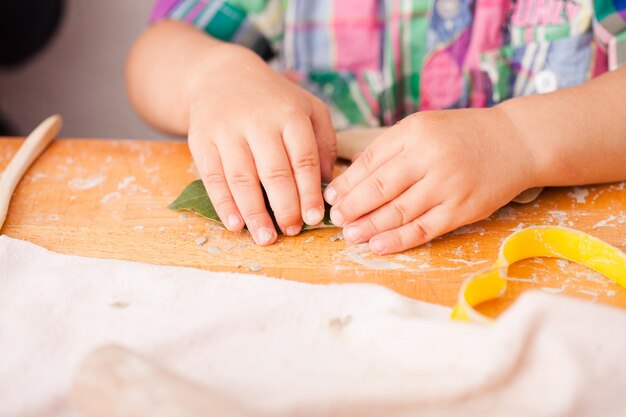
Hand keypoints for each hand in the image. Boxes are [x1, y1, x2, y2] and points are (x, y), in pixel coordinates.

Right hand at [188, 47, 335, 244]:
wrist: (221, 76)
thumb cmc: (274, 101)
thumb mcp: (307, 108)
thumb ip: (323, 142)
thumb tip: (327, 183)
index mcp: (289, 114)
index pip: (303, 159)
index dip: (309, 192)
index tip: (314, 218)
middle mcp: (258, 121)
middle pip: (274, 172)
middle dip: (285, 207)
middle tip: (291, 230)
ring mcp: (226, 131)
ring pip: (242, 178)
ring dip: (254, 213)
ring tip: (266, 238)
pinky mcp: (201, 141)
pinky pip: (213, 178)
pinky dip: (224, 205)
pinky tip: (236, 225)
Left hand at [323, 108, 537, 253]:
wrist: (516, 142)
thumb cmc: (460, 136)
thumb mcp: (423, 128)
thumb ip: (390, 150)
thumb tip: (351, 180)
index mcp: (415, 131)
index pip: (370, 161)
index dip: (347, 183)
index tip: (331, 198)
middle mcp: (430, 157)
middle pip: (380, 188)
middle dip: (352, 207)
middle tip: (335, 220)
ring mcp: (448, 185)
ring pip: (399, 212)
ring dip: (370, 227)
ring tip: (350, 236)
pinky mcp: (462, 210)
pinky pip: (423, 229)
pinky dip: (398, 240)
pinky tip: (378, 245)